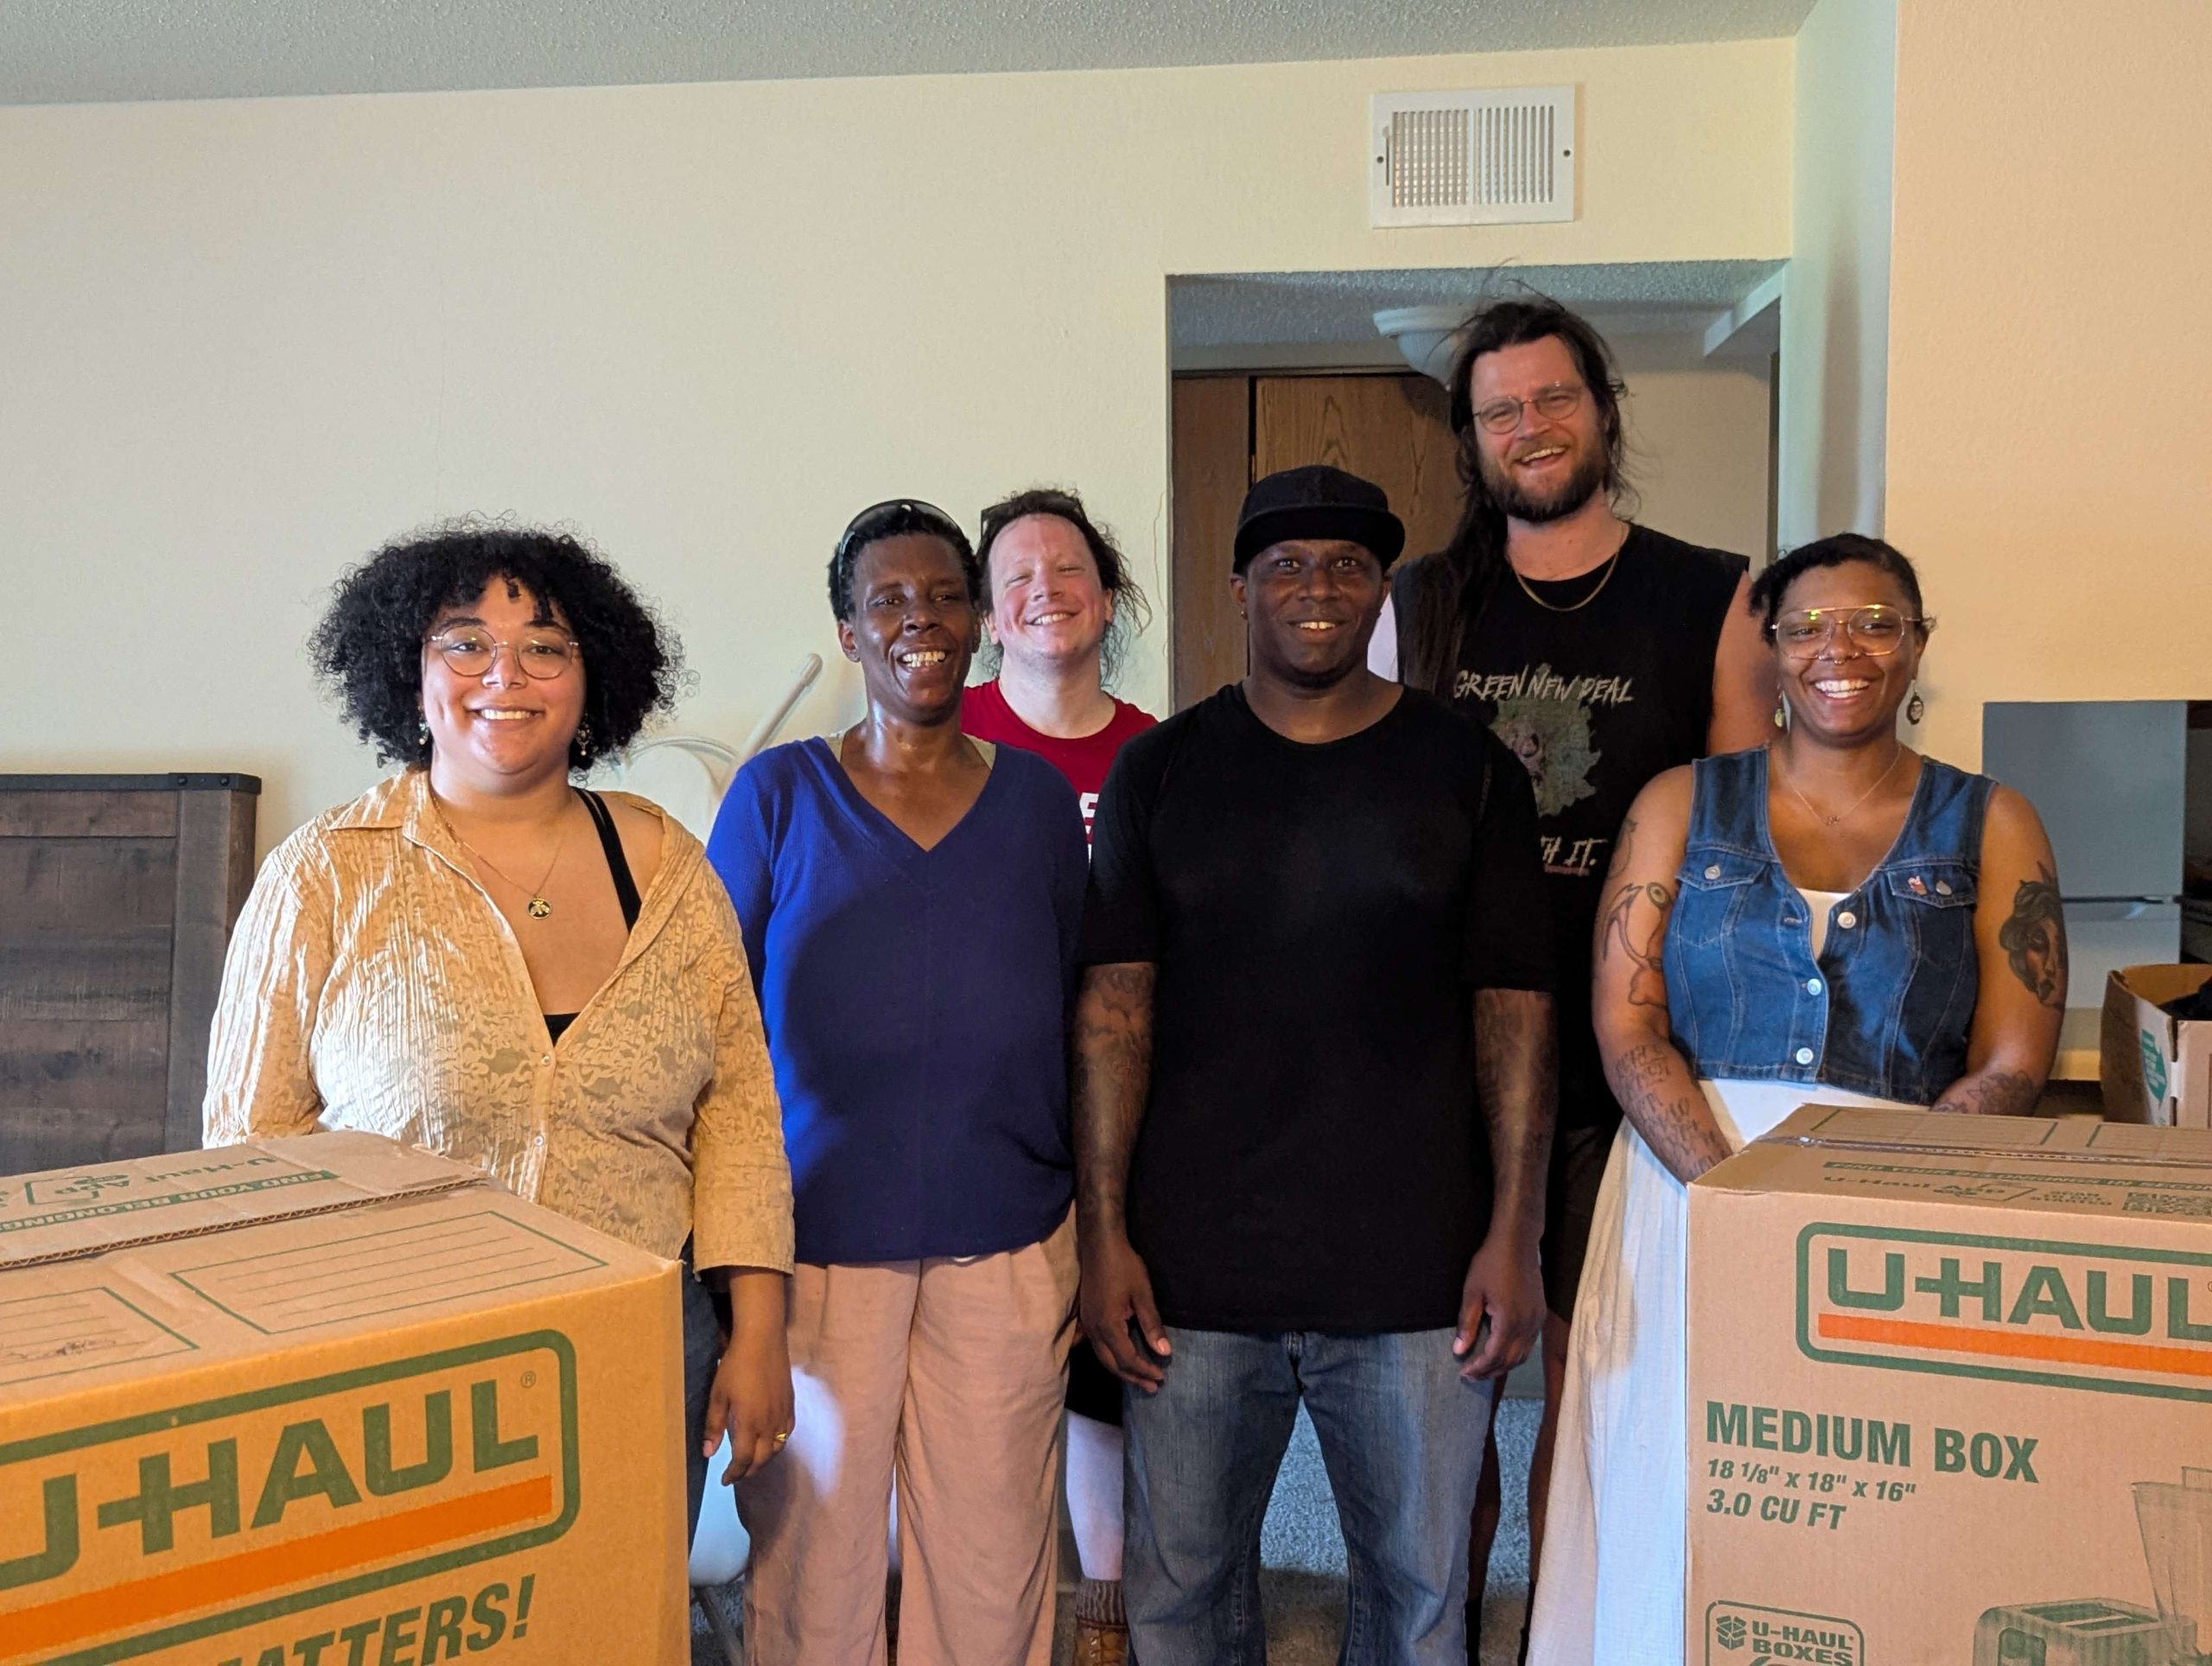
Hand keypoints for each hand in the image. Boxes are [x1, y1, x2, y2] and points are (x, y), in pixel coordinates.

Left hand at [702, 1278, 793, 1483]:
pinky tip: (769, 1441)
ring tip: (751, 1461)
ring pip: (777, 1448)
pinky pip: (787, 1433)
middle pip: (762, 1459)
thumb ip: (713, 1426)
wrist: (762, 1340)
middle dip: (748, 1471)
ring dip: (763, 1460)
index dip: (734, 1474)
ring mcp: (783, 1414)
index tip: (725, 1480)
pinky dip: (777, 1444)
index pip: (743, 1460)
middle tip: (736, 1475)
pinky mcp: (790, 1404)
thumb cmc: (735, 1366)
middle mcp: (769, 1424)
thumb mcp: (718, 1395)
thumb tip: (708, 1454)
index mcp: (749, 1423)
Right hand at [1078, 1225, 1171, 1391]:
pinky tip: (1120, 1359)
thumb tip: (1165, 1352)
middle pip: (1112, 1364)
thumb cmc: (1124, 1266)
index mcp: (1108, 1326)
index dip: (1144, 1370)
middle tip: (1153, 1387)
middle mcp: (1094, 1330)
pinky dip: (1111, 1357)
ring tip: (1140, 1378)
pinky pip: (1097, 1346)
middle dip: (1133, 1377)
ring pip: (1103, 1357)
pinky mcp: (1086, 1317)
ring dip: (1121, 1369)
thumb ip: (1152, 1324)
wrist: (1099, 1244)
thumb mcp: (1143, 1294)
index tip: (1162, 1376)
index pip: (1127, 1358)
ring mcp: (1087, 1324)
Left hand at [1453, 1229, 1544, 1381]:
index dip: (1479, 1368)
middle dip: (1490, 1372)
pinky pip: (1529, 1344)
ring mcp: (1537, 1320)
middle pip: (1510, 1360)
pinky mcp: (1540, 1314)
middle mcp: (1527, 1325)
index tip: (1463, 1373)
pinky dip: (1516, 1354)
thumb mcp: (1472, 1291)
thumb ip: (1466, 1323)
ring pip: (1523, 1355)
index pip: (1494, 1356)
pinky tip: (1503, 1352)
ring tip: (1485, 1369)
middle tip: (1471, 1376)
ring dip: (1504, 1366)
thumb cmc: (1491, 1263)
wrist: (1517, 1242)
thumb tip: (1458, 1351)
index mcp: (1509, 1321)